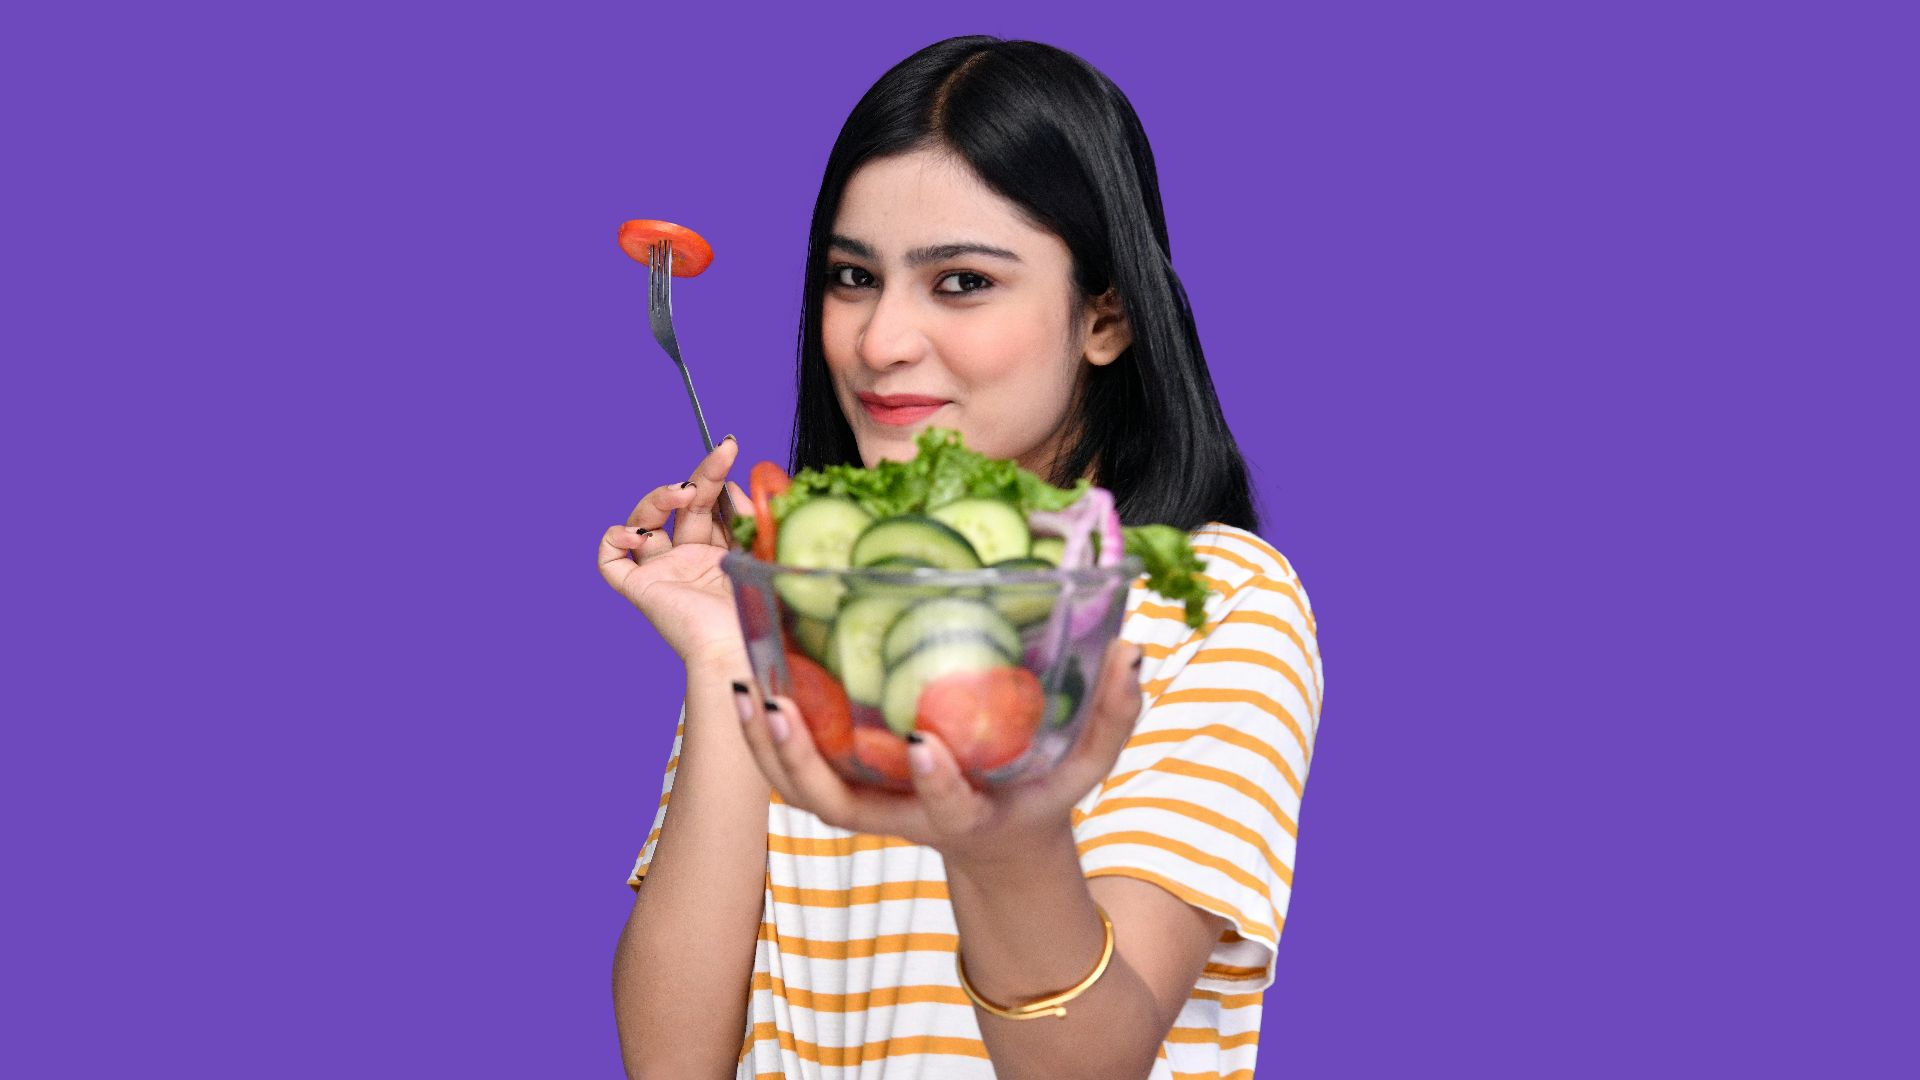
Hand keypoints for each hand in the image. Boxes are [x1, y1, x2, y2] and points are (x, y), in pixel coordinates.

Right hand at [598, 437, 750, 663]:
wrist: (739, 651)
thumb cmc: (761, 616)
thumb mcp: (763, 552)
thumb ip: (752, 519)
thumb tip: (735, 487)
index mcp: (722, 558)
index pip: (712, 508)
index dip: (718, 481)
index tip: (732, 455)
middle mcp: (690, 564)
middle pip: (682, 509)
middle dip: (699, 477)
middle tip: (720, 454)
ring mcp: (664, 575)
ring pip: (645, 523)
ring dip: (659, 498)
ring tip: (682, 493)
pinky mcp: (640, 590)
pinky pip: (610, 562)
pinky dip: (614, 539)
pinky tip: (640, 534)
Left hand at [735, 639, 1146, 868]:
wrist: (1001, 840)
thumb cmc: (1044, 790)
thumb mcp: (1087, 762)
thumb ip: (1112, 711)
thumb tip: (1133, 648)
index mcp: (969, 815)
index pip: (950, 807)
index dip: (935, 782)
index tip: (923, 744)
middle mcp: (908, 817)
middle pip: (840, 806)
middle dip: (805, 762)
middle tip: (779, 708)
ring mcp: (873, 805)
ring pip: (804, 793)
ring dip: (768, 749)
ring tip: (748, 690)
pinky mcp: (852, 787)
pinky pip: (796, 772)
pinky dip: (766, 738)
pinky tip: (749, 683)